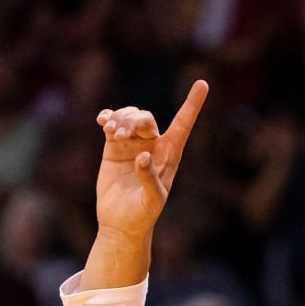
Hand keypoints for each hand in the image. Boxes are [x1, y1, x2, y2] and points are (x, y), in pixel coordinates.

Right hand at [93, 80, 208, 242]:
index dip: (192, 104)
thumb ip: (149, 179)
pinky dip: (107, 117)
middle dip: (133, 120)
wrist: (120, 222)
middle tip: (120, 134)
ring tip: (109, 130)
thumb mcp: (152, 201)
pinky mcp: (114, 146)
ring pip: (128, 116)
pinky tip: (102, 121)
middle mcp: (153, 145)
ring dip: (119, 118)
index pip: (183, 124)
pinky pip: (112, 123)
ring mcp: (132, 143)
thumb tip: (141, 155)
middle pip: (146, 118)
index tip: (202, 83)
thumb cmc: (143, 215)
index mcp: (170, 155)